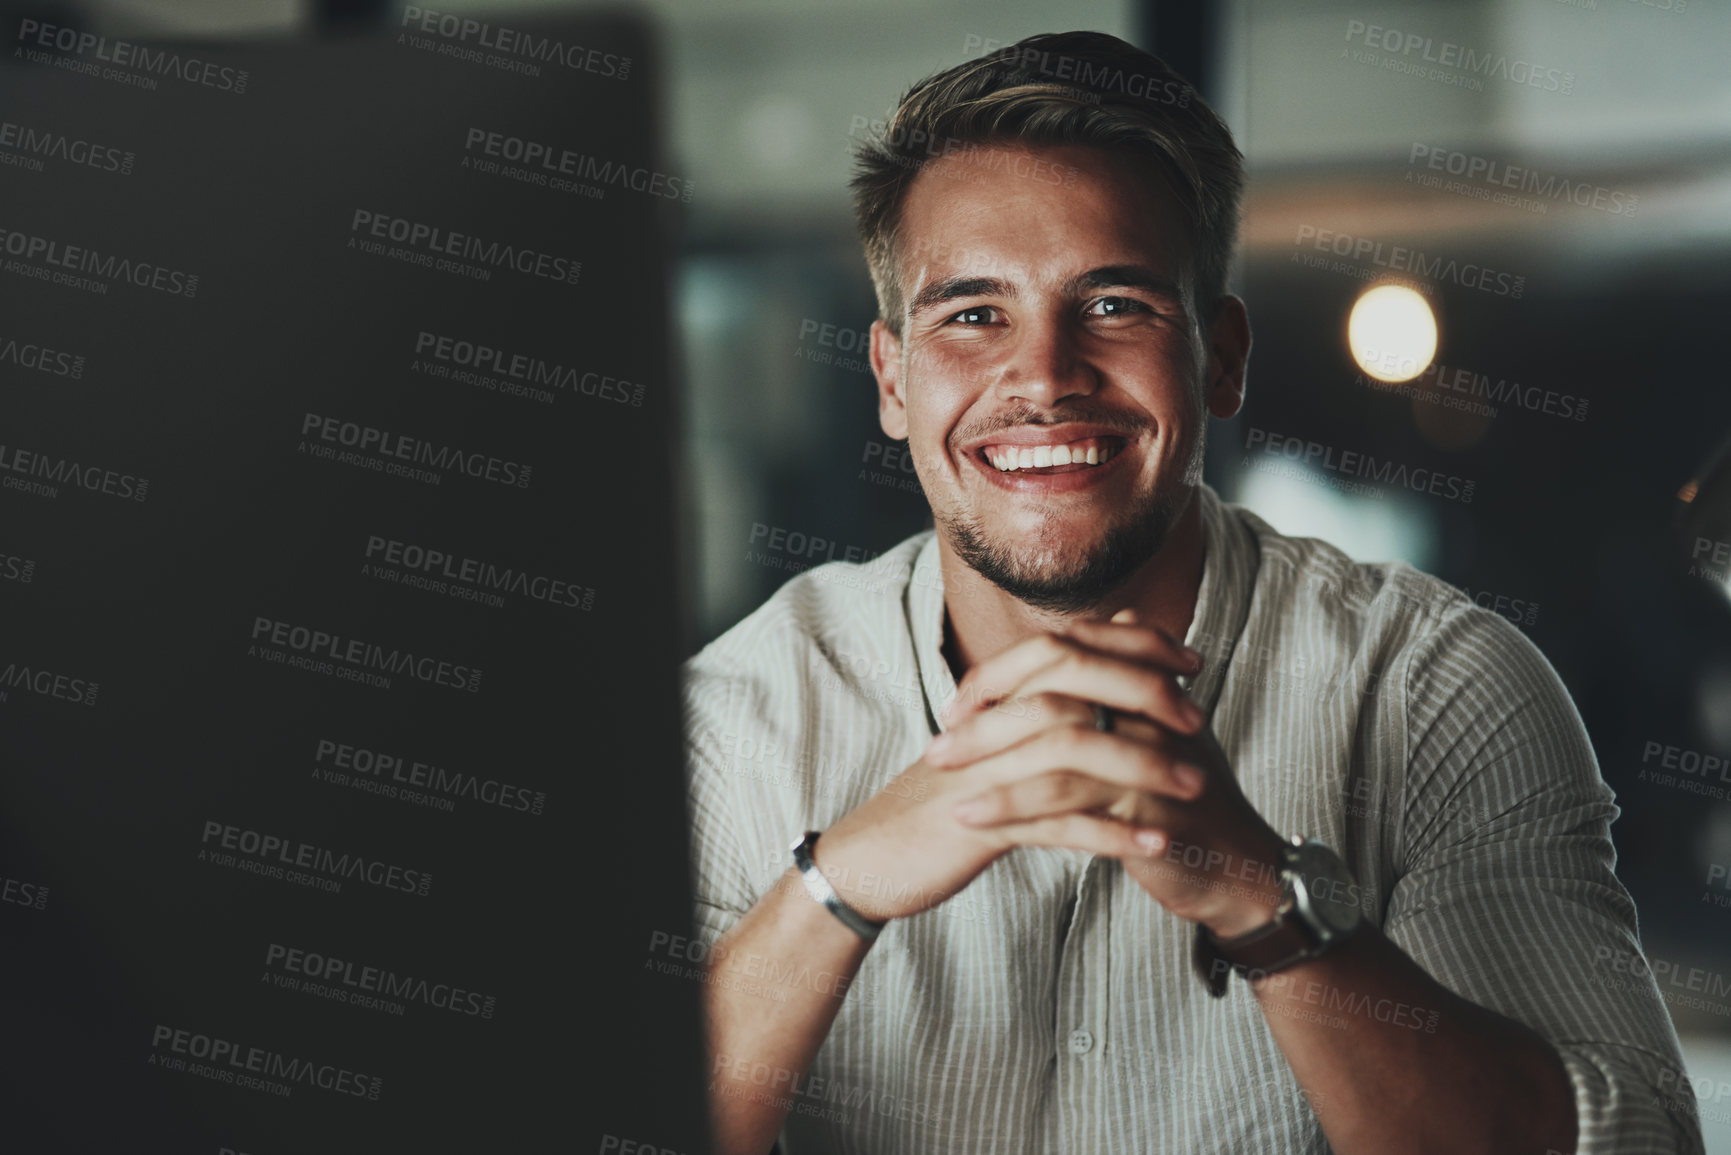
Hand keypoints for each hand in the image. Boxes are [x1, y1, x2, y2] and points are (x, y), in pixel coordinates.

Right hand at [809, 620, 1198, 923]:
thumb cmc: (942, 801)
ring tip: (1195, 786)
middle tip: (1198, 717)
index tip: (1189, 660)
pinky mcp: (982, 822)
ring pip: (1075, 749)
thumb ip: (1041, 707)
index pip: (1074, 644)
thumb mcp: (991, 746)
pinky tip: (1153, 845)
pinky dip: (1110, 833)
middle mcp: (991, 718)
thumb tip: (1094, 670)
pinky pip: (1057, 822)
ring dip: (1143, 766)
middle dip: (1147, 693)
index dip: (1136, 644)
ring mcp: (985, 768)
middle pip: (1078, 680)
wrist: (872, 855)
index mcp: (997, 695)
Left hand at [926, 610, 1286, 937]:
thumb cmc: (1181, 794)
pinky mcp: (1149, 806)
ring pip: (1058, 748)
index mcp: (1143, 681)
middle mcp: (1149, 708)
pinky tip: (980, 824)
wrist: (1232, 865)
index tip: (955, 705)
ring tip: (947, 789)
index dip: (1001, 676)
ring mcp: (1151, 754)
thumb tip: (1112, 619)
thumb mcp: (1152, 729)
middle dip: (986, 721)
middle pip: (1053, 692)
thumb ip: (1123, 677)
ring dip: (994, 771)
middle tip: (935, 747)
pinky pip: (1072, 805)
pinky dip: (1018, 812)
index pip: (1060, 655)